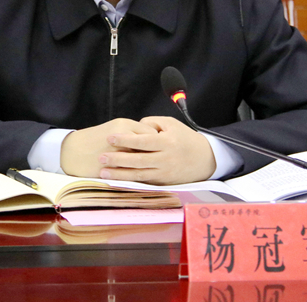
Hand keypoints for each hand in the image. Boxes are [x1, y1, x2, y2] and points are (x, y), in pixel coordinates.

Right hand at [60, 118, 157, 177]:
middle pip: (150, 146)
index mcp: (124, 125)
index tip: (163, 146)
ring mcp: (118, 153)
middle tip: (162, 157)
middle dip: (158, 153)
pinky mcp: (113, 168)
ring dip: (151, 165)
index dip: (159, 140)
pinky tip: (144, 175)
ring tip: (154, 167)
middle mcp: (123, 138)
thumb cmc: (95, 139)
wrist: (72, 151)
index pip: (151, 133)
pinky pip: (133, 172)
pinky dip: (141, 174)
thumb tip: (154, 137)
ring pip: (143, 160)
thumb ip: (133, 132)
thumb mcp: (114, 128)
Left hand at [97, 116, 216, 184]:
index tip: (110, 138)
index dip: (125, 140)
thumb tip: (134, 127)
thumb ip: (151, 123)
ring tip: (103, 172)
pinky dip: (129, 182)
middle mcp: (165, 159)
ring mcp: (164, 172)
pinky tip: (117, 180)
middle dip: (117, 159)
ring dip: (119, 174)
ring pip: (139, 175)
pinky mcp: (163, 182)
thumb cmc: (185, 138)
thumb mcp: (171, 124)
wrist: (205, 159)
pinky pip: (144, 182)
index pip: (143, 141)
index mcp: (167, 142)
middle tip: (101, 157)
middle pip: (138, 160)